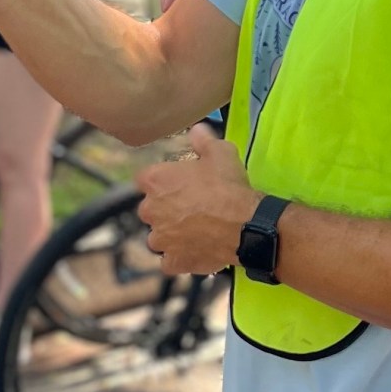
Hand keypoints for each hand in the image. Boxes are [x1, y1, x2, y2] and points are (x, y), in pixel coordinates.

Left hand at [135, 124, 260, 275]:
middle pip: (150, 209)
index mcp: (155, 181)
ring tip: (194, 231)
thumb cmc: (228, 186)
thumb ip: (203, 140)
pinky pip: (170, 261)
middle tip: (190, 206)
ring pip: (158, 237)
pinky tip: (195, 250)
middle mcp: (151, 211)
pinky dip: (179, 257)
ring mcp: (160, 240)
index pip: (145, 178)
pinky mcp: (174, 261)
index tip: (177, 182)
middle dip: (165, 208)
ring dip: (170, 234)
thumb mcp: (220, 153)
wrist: (245, 225)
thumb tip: (196, 129)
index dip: (161, 180)